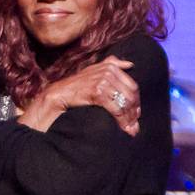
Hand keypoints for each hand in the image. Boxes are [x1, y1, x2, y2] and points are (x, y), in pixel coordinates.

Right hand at [21, 57, 138, 134]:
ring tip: (131, 130)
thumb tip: (130, 64)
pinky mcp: (97, 91)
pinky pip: (116, 107)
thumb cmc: (76, 87)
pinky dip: (122, 119)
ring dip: (129, 118)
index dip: (136, 102)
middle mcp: (108, 71)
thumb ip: (112, 65)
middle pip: (130, 94)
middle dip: (134, 112)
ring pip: (124, 101)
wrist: (57, 95)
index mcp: (110, 66)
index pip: (132, 85)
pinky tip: (123, 128)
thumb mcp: (94, 72)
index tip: (136, 115)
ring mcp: (102, 80)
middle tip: (135, 126)